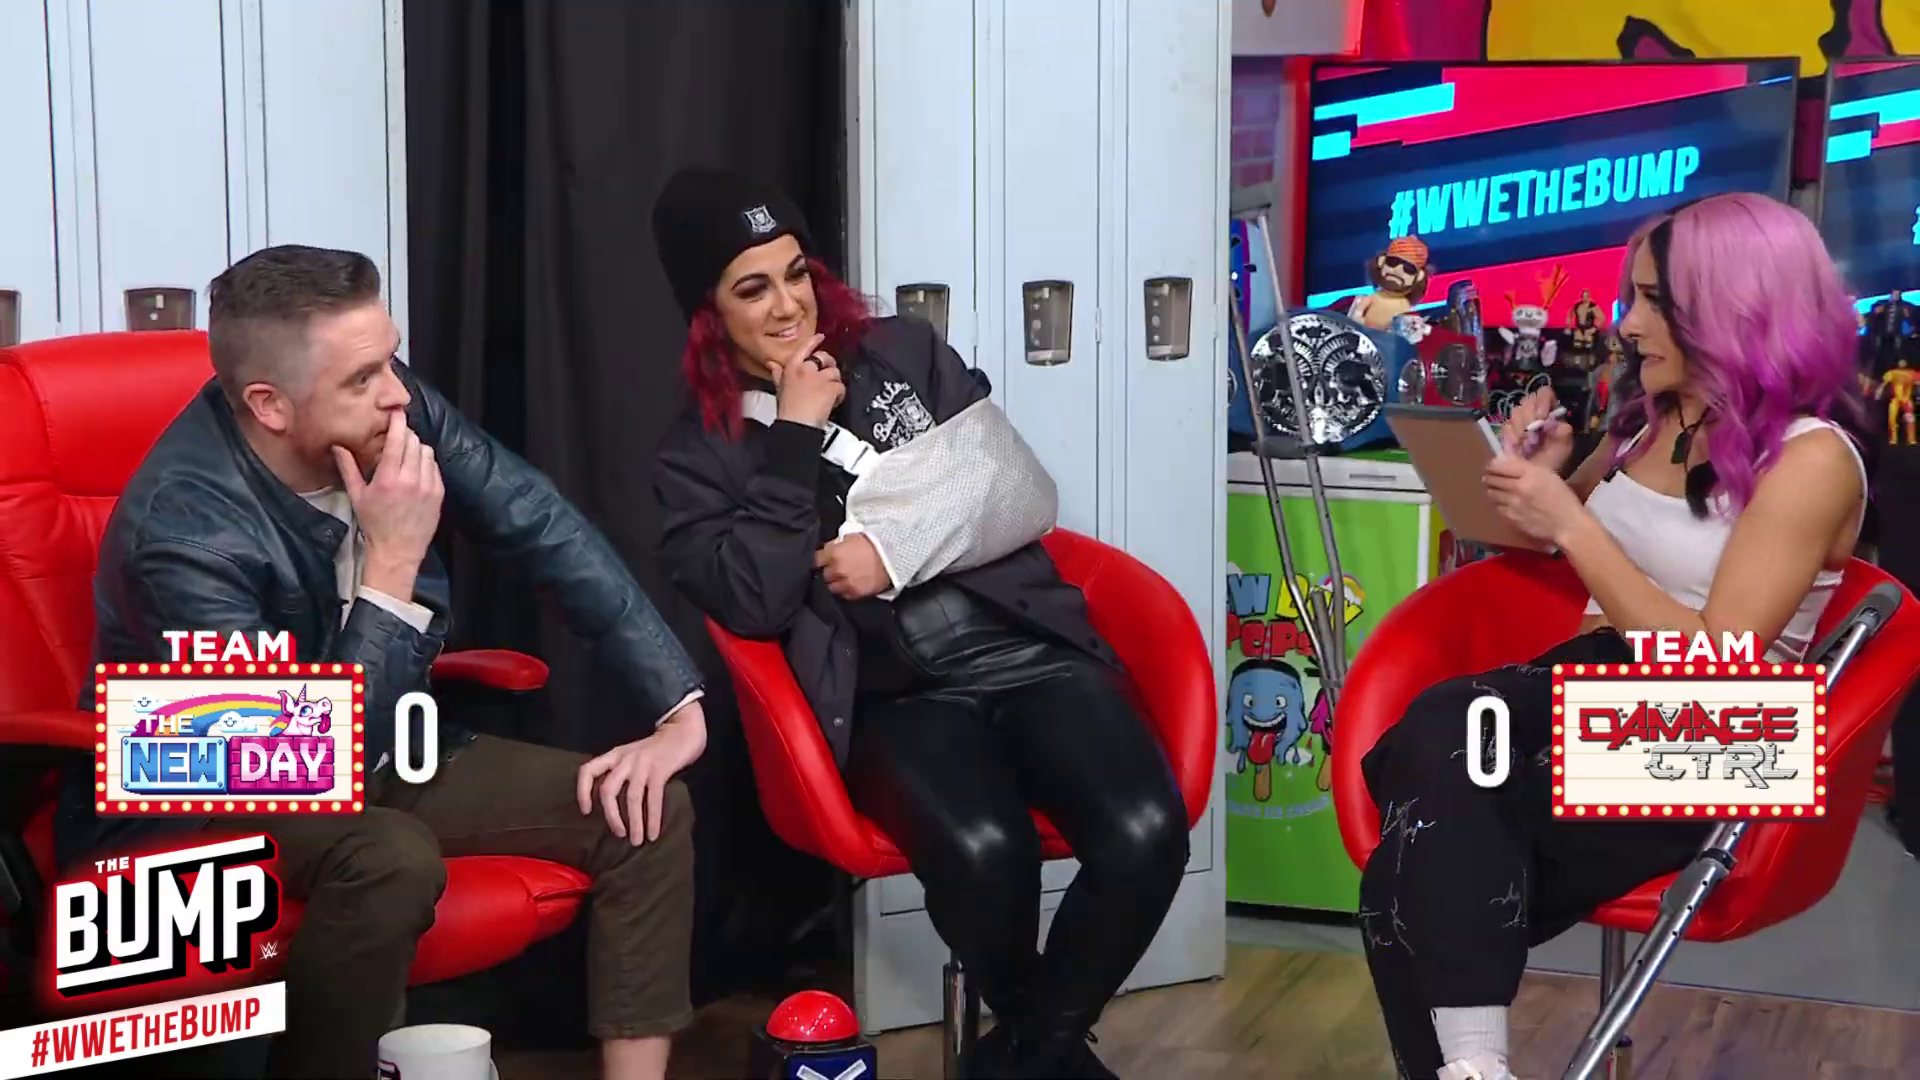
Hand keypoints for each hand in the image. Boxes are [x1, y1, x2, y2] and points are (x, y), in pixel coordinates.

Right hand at [332, 410, 443, 566]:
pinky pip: (435, 466)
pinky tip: (415, 471)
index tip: (396, 412)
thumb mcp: (357, 496)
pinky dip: (426, 463)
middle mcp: (411, 480)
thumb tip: (337, 446)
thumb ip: (348, 468)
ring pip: (427, 451)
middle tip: (397, 437)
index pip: (398, 441)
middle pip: (414, 442)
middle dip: (406, 435)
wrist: (398, 549)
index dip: (398, 422)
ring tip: (405, 456)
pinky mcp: (439, 493)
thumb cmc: (374, 523)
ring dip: (416, 448)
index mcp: (389, 479)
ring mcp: (428, 486)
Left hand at [575, 700, 707, 844]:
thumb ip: (621, 771)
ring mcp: (642, 764)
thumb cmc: (657, 748)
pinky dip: (652, 819)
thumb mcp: (632, 755)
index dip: (582, 792)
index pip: (588, 771)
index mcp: (615, 756)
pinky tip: (653, 833)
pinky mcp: (660, 769)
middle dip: (611, 816)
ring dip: (634, 823)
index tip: (586, 811)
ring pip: (631, 797)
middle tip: (619, 834)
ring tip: (636, 841)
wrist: (683, 729)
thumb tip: (613, 804)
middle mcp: (625, 759)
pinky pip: (653, 798)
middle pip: (607, 790)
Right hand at [768, 333, 843, 426]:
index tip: (820, 337)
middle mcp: (806, 369)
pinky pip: (841, 386)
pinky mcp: (831, 387)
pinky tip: (833, 402)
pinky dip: (840, 395)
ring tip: (829, 394)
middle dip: (828, 365)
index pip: (804, 349)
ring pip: (835, 372)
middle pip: (823, 357)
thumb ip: (778, 374)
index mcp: (792, 368)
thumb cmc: (787, 410)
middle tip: (828, 376)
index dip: (813, 342)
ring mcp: (819, 377)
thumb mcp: (779, 389)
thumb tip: (772, 364)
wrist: (796, 425)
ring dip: (834, 383)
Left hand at [815, 534, 891, 599]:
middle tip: (836, 568)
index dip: (821, 559)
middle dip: (829, 571)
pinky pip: (844, 595)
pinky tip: (852, 584)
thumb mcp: (851, 536)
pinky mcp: (855, 593)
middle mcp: (836, 570)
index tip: (823, 560)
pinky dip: (846, 590)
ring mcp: (845, 583)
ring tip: (844, 578)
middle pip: (824, 574)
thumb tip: (830, 549)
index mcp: (833, 553)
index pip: (816, 560)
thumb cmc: (874, 543)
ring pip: (831, 587)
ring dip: (836, 582)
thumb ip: (837, 544)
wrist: (893, 556)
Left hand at [1483, 452, 1588, 545]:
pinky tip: (1504, 503)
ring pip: (1491, 493)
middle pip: (1492, 479)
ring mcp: (1513, 504)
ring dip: (1492, 490)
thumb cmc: (1562, 497)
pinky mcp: (1511, 518)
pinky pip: (1497, 507)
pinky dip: (1498, 503)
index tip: (1491, 466)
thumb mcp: (1548, 475)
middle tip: (1489, 477)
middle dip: (1489, 477)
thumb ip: (1526, 467)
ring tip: (1496, 489)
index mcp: (1530, 474)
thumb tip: (1505, 461)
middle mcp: (1518, 487)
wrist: (1567, 524)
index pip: (1500, 466)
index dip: (1492, 465)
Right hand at [1498, 386, 1572, 471]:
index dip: (1541, 402)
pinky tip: (1519, 449)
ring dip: (1521, 430)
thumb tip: (1550, 421)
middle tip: (1534, 437)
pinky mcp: (1508, 431)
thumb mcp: (1565, 445)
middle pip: (1527, 401)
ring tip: (1528, 446)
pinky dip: (1513, 438)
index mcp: (1550, 410)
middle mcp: (1534, 411)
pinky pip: (1506, 427)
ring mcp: (1519, 420)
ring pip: (1515, 413)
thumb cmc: (1554, 458)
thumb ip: (1562, 431)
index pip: (1544, 392)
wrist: (1538, 474)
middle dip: (1530, 419)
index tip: (1542, 418)